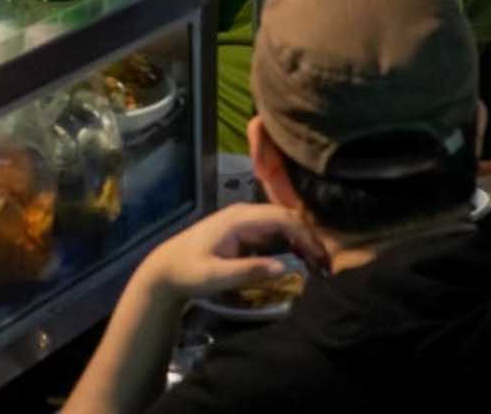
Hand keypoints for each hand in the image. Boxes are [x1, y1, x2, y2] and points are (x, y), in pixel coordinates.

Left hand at [135, 203, 323, 303]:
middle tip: (325, 262)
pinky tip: (299, 258)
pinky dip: (290, 242)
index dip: (305, 235)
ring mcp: (245, 221)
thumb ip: (248, 271)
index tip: (320, 257)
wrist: (165, 269)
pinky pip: (274, 231)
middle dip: (308, 237)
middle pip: (286, 217)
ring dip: (301, 239)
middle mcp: (245, 213)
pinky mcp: (244, 231)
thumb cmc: (188, 271)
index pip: (282, 218)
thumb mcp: (215, 276)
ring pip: (282, 223)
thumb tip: (285, 268)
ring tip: (317, 262)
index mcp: (240, 218)